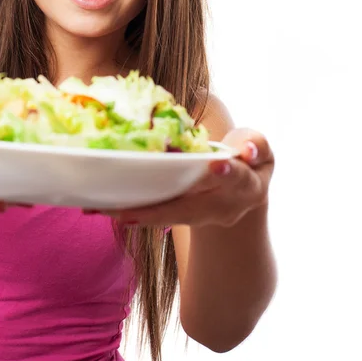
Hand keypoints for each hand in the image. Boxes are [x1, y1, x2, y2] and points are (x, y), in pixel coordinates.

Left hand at [99, 128, 273, 227]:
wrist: (243, 197)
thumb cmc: (247, 160)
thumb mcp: (258, 147)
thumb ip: (254, 143)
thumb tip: (246, 148)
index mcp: (249, 184)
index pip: (240, 177)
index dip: (230, 172)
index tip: (217, 166)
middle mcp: (225, 207)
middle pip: (193, 209)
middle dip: (164, 209)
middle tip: (131, 212)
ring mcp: (202, 217)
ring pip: (170, 216)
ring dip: (140, 214)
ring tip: (110, 211)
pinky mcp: (181, 217)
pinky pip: (156, 217)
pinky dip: (132, 213)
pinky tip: (103, 208)